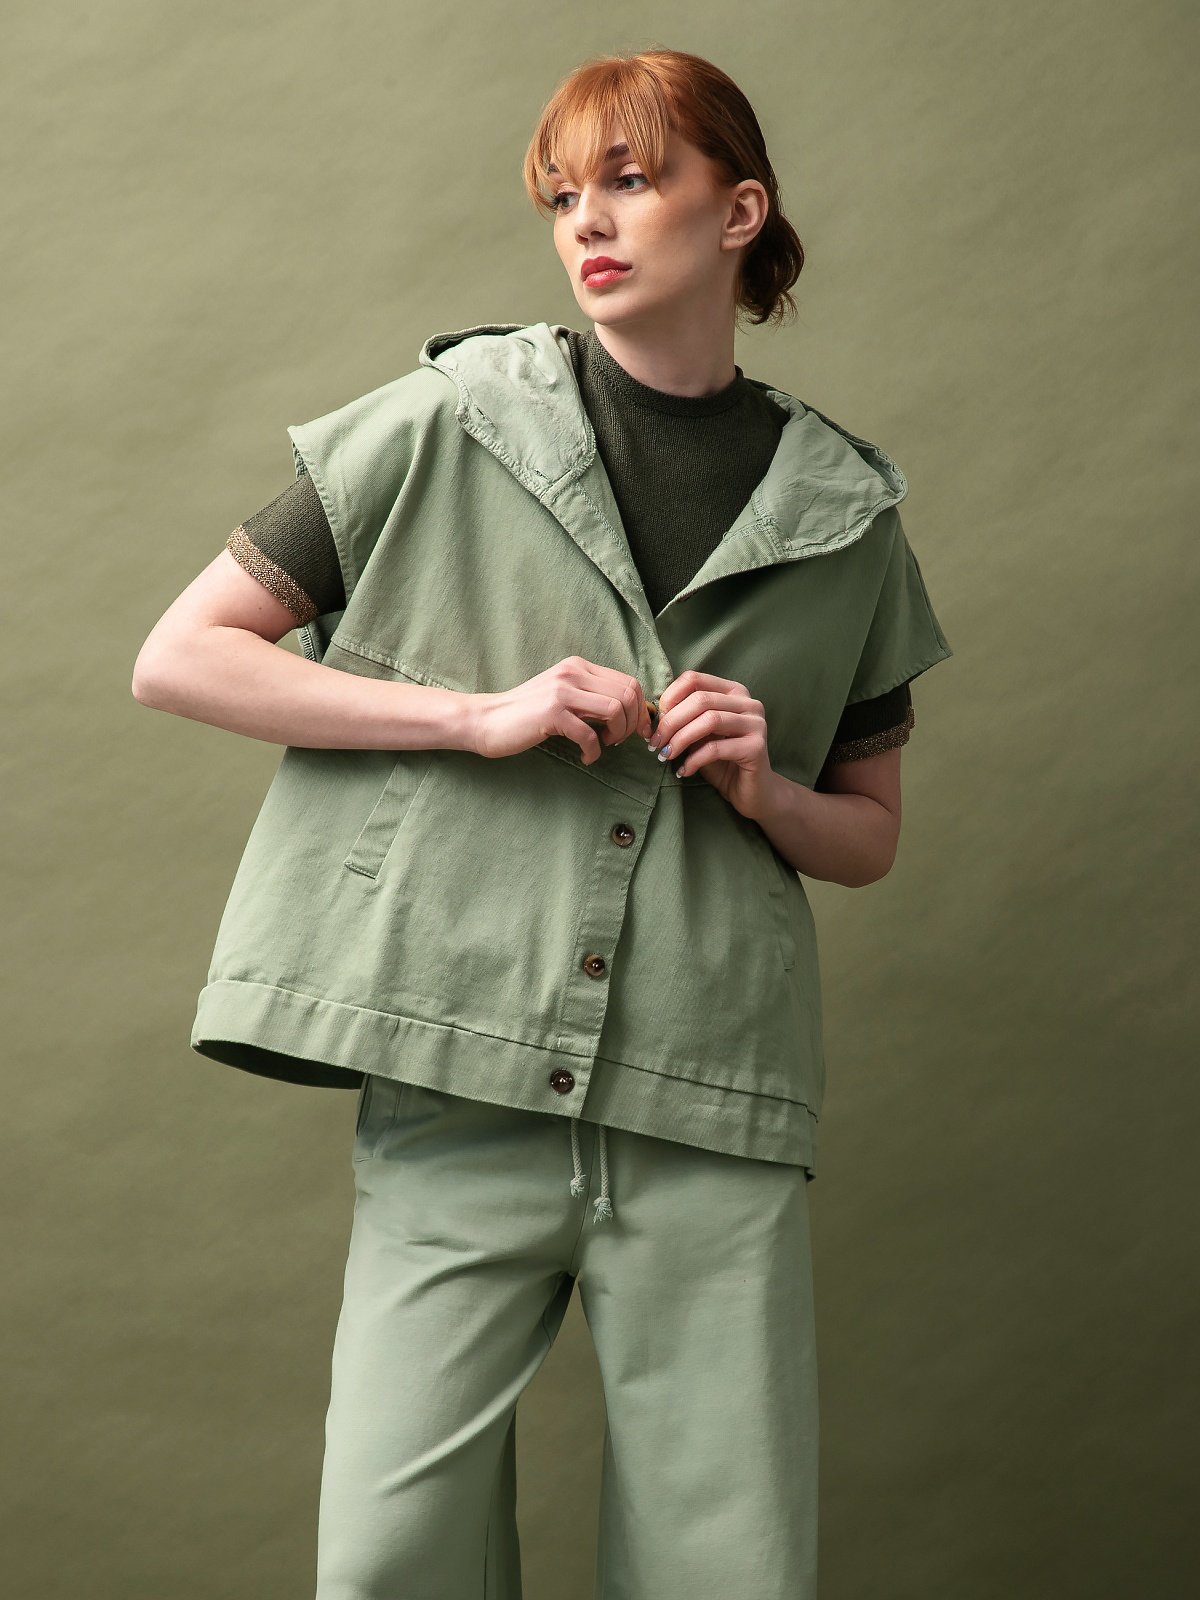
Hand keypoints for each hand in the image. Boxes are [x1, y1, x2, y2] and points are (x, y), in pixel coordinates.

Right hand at [472, 656, 652, 763]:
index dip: (641, 709)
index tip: (638, 731)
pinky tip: (586, 757)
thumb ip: (591, 697)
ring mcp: (562, 691)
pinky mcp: (551, 713)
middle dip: (633, 723)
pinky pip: (590, 734)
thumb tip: (630, 713)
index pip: (629, 681)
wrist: (487, 719)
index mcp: (578, 666)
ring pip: (616, 709)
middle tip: (620, 741)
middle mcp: (572, 673)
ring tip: (604, 744)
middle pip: (628, 694)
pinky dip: (594, 751)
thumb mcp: (563, 695)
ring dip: (618, 734)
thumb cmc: (527, 713)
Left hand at [647, 669, 774, 818]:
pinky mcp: (756, 747)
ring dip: (680, 739)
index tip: (656, 721)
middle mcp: (748, 703)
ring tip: (666, 755)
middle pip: (700, 700)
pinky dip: (693, 760)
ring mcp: (756, 723)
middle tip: (655, 743)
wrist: (751, 790)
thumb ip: (685, 719)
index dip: (670, 697)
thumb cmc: (722, 761)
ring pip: (709, 720)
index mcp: (733, 691)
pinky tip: (684, 771)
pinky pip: (716, 748)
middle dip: (671, 722)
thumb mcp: (700, 734)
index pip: (694, 679)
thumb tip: (656, 714)